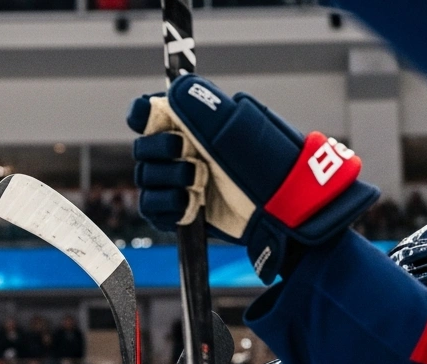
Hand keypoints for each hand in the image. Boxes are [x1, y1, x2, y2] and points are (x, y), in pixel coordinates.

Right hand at [127, 74, 377, 282]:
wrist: (285, 210)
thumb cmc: (270, 164)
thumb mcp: (240, 126)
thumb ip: (204, 104)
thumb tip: (173, 89)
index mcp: (194, 121)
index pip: (149, 111)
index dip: (142, 114)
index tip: (145, 119)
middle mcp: (184, 149)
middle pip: (143, 147)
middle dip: (161, 153)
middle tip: (191, 158)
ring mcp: (181, 182)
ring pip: (146, 179)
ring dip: (169, 181)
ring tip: (201, 185)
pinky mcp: (182, 211)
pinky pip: (152, 208)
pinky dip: (167, 206)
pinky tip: (191, 205)